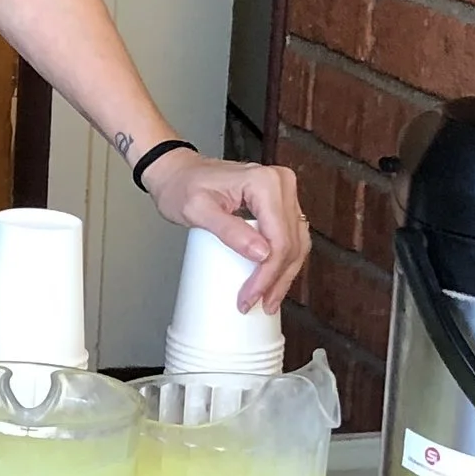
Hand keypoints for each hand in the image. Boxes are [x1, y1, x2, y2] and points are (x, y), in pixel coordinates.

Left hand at [145, 153, 310, 314]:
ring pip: (297, 242)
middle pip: (292, 243)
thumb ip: (228, 230)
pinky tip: (273, 280)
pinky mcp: (278, 202)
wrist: (177, 171)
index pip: (279, 238)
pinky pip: (290, 236)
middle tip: (260, 304)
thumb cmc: (182, 185)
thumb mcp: (197, 210)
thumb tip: (261, 254)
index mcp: (264, 183)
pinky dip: (283, 261)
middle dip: (277, 279)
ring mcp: (283, 192)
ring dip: (285, 274)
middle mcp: (280, 184)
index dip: (267, 274)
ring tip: (268, 299)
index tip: (250, 296)